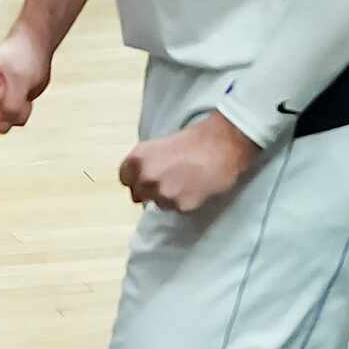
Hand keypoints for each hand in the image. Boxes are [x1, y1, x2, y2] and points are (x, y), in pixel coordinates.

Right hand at [0, 24, 51, 134]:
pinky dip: (22, 110)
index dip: (5, 91)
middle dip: (11, 100)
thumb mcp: (21, 81)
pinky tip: (21, 93)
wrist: (33, 49)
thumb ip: (11, 106)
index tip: (5, 73)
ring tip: (18, 85)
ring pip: (3, 120)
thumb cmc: (24, 59)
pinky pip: (11, 121)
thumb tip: (1, 130)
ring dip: (18, 106)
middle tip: (14, 79)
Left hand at [118, 112, 261, 214]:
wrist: (223, 145)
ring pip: (159, 203)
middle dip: (151, 190)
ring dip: (169, 197)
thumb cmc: (195, 139)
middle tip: (169, 181)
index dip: (137, 178)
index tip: (148, 177)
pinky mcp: (181, 205)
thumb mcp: (160, 145)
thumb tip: (142, 179)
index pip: (125, 179)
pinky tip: (196, 187)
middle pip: (138, 195)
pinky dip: (186, 201)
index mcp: (137, 159)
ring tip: (187, 182)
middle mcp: (146, 177)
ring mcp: (163, 193)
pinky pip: (178, 208)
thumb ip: (147, 162)